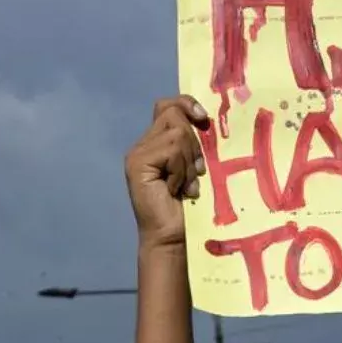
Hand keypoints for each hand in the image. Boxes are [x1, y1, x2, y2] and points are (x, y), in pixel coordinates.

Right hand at [125, 96, 210, 250]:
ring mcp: (138, 153)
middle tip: (196, 172)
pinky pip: (171, 150)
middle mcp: (144, 144)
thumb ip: (194, 145)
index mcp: (158, 143)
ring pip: (176, 133)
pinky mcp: (137, 163)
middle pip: (174, 114)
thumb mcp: (196, 168)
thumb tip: (204, 119)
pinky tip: (176, 190)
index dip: (186, 104)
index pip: (169, 106)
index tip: (204, 118)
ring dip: (188, 162)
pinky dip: (181, 170)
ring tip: (186, 186)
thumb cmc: (190, 208)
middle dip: (193, 143)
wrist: (174, 238)